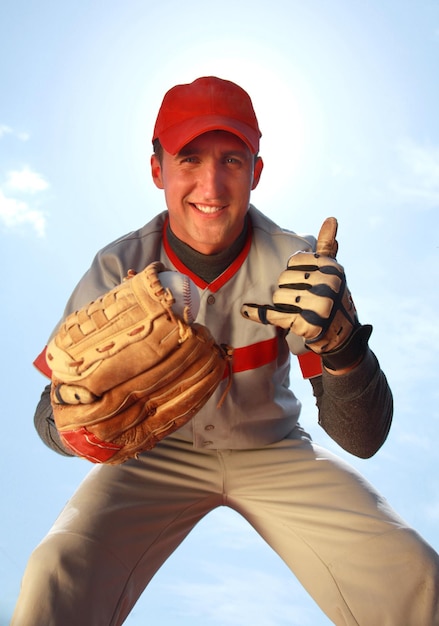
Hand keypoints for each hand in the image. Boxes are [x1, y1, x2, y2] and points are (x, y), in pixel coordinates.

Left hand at [241, 218, 368, 364]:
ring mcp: (317, 305)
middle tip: (302, 300)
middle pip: (284, 279)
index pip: (294, 262)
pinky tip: (246, 311)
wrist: (342, 335)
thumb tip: (331, 218)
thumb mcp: (333, 271)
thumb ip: (327, 246)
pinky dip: (258, 313)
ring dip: (283, 304)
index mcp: (331, 268)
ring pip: (279, 296)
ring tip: (299, 310)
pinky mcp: (306, 324)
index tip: (304, 282)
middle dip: (287, 290)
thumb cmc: (333, 298)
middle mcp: (327, 285)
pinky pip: (273, 314)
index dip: (294, 273)